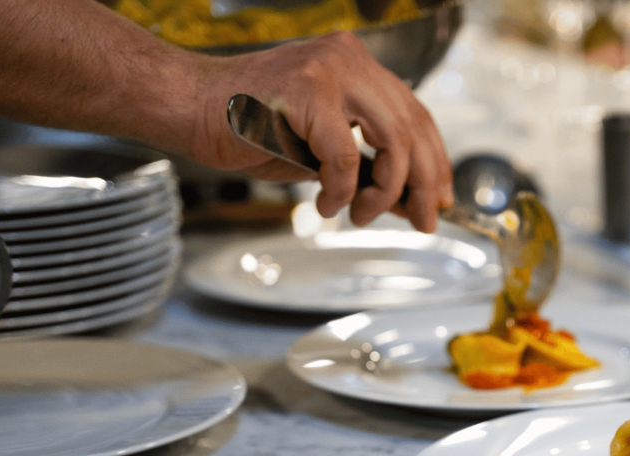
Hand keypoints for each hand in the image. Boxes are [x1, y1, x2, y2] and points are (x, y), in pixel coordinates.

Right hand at [188, 32, 452, 232]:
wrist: (189, 106)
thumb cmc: (245, 126)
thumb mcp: (319, 149)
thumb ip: (364, 166)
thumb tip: (406, 201)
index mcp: (355, 64)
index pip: (415, 113)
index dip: (434, 160)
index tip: (440, 198)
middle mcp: (349, 59)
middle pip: (414, 127)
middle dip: (423, 184)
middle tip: (422, 221)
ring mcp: (329, 71)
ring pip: (392, 141)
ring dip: (385, 192)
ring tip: (361, 215)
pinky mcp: (307, 93)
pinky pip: (346, 155)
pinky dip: (342, 189)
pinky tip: (328, 204)